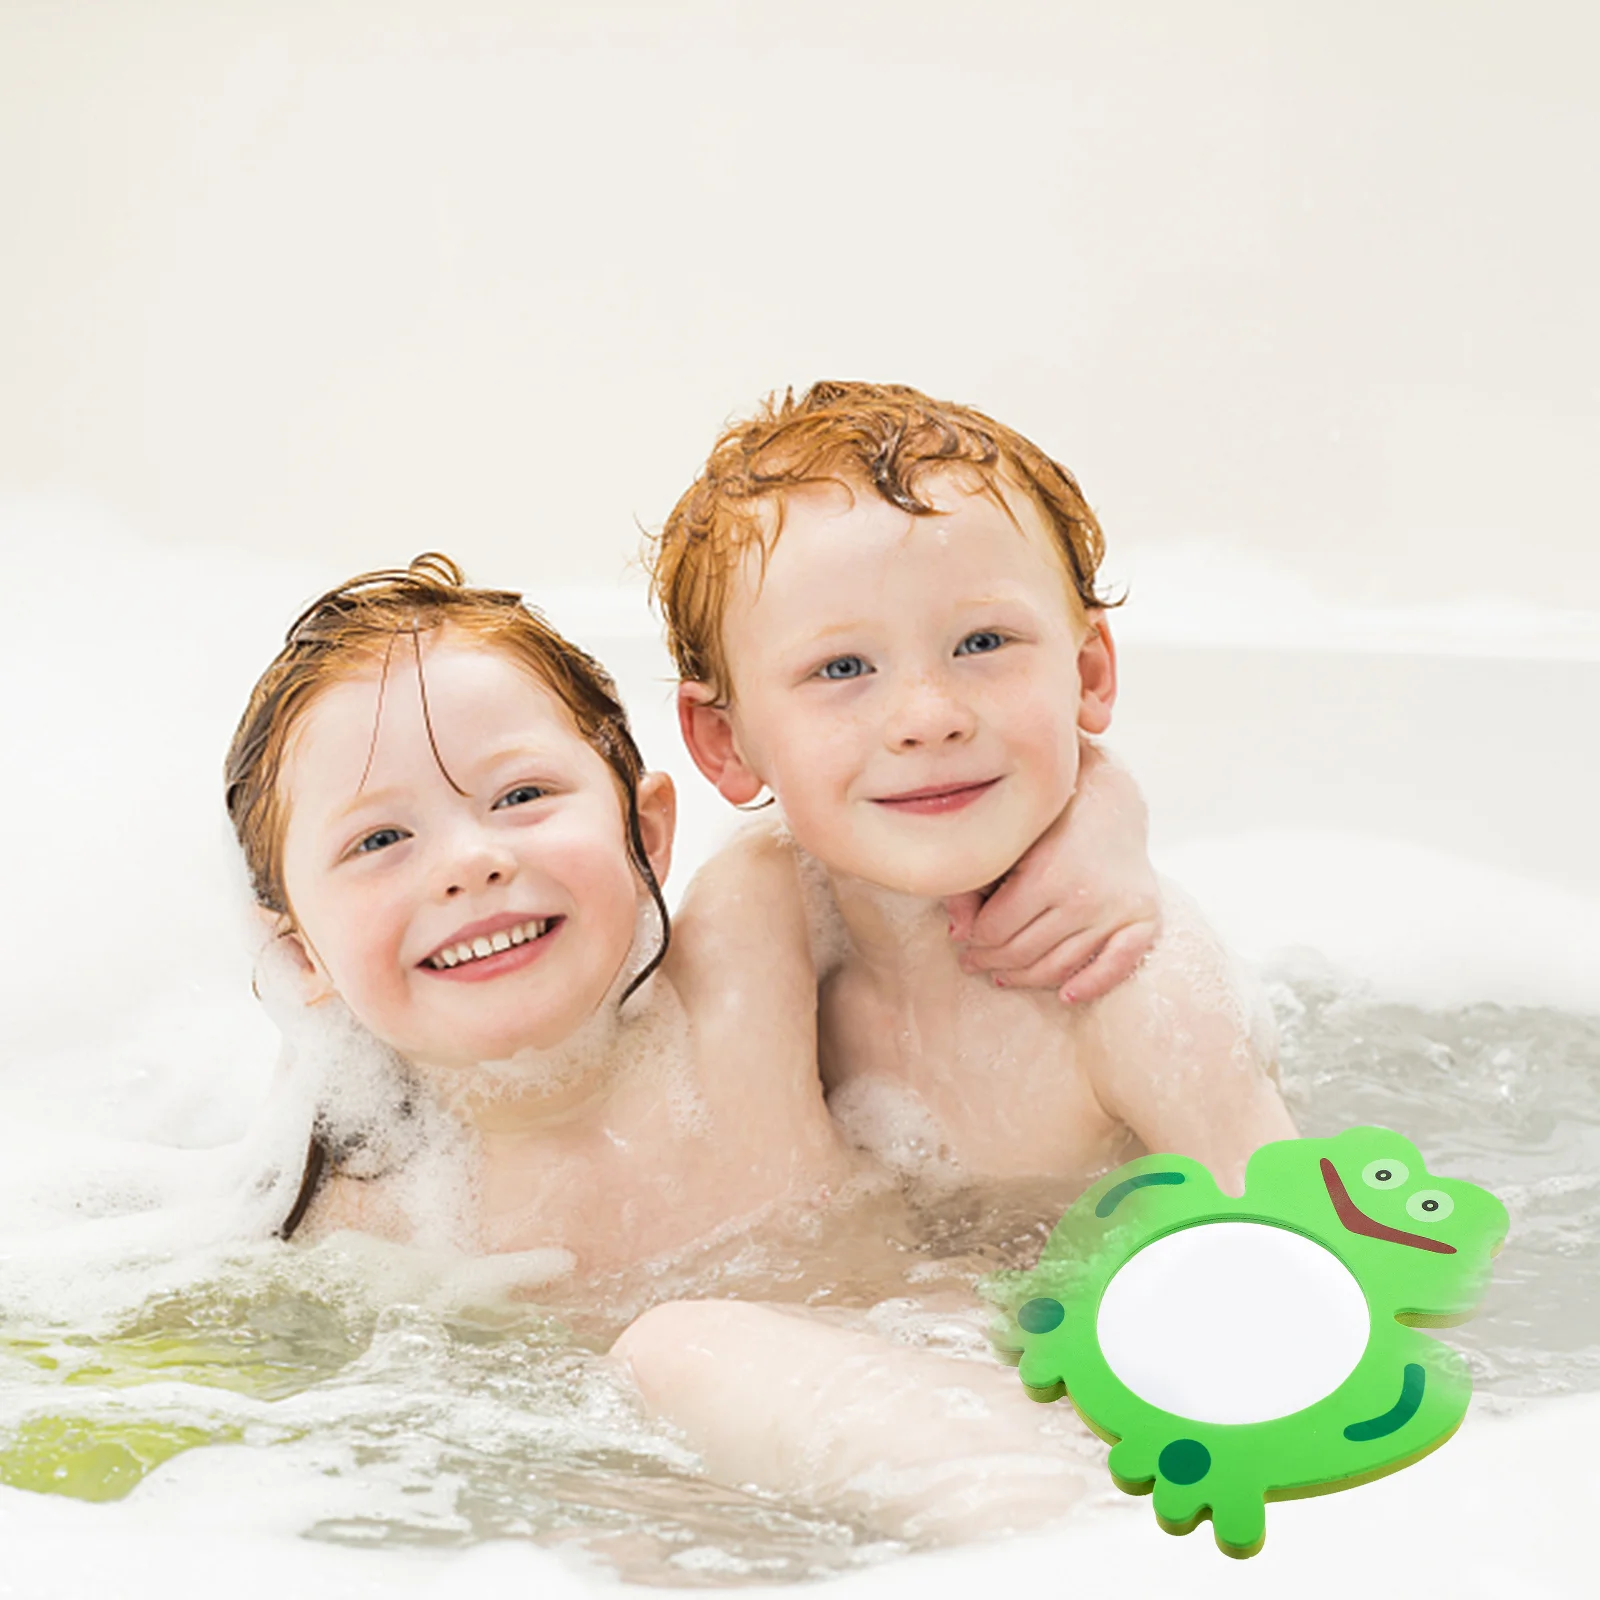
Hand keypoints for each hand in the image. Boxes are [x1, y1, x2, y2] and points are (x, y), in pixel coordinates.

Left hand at [945, 744, 1161, 1003]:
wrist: (1110, 802)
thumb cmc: (1049, 823)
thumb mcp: (1007, 845)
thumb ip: (974, 885)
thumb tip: (956, 935)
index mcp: (1047, 874)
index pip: (994, 931)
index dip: (972, 940)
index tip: (964, 939)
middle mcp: (1084, 897)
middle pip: (1023, 952)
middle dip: (990, 960)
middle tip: (974, 961)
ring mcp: (1117, 912)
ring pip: (1060, 967)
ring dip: (1026, 979)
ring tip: (1003, 975)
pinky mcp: (1144, 920)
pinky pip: (1116, 967)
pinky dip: (1090, 986)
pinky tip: (1066, 995)